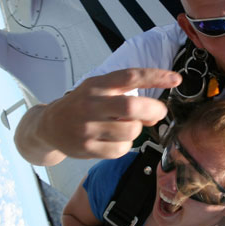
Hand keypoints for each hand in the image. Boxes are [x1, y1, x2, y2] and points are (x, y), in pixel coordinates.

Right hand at [40, 68, 180, 158]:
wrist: (48, 126)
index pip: (130, 76)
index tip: (176, 79)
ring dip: (137, 130)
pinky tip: (116, 140)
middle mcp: (91, 104)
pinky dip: (126, 145)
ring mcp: (88, 127)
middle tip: (159, 112)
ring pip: (131, 130)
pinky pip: (121, 149)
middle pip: (132, 106)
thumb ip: (126, 96)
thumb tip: (156, 113)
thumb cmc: (80, 106)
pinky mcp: (87, 148)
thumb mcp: (99, 92)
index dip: (156, 77)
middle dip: (153, 110)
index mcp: (97, 85)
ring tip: (127, 127)